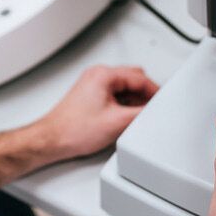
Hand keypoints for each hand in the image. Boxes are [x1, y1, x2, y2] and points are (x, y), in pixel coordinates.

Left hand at [0, 65, 158, 191]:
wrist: (52, 141)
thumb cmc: (74, 130)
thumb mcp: (118, 122)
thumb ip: (142, 113)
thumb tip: (154, 109)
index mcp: (103, 74)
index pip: (140, 77)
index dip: (155, 91)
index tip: (163, 101)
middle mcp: (97, 76)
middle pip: (133, 80)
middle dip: (144, 95)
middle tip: (151, 111)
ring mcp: (92, 85)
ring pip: (124, 89)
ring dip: (133, 102)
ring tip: (135, 119)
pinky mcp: (90, 96)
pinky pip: (115, 96)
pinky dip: (123, 106)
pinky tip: (123, 120)